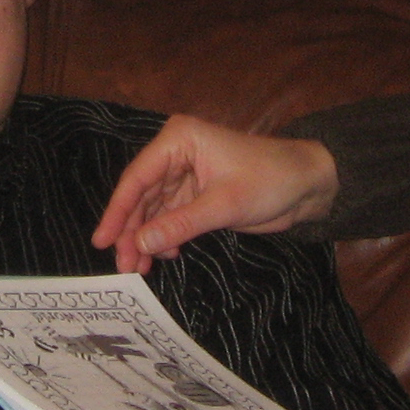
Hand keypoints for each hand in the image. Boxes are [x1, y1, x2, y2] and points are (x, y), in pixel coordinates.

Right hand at [90, 115, 337, 273]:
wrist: (307, 185)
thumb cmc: (269, 180)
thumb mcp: (224, 205)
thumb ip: (180, 224)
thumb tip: (141, 243)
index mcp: (179, 140)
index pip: (138, 177)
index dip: (118, 210)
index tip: (102, 240)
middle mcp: (177, 153)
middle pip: (142, 195)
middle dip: (132, 230)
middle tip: (124, 266)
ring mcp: (185, 174)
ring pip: (153, 209)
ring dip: (147, 238)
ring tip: (139, 269)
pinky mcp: (197, 194)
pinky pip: (171, 216)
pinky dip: (165, 236)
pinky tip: (165, 255)